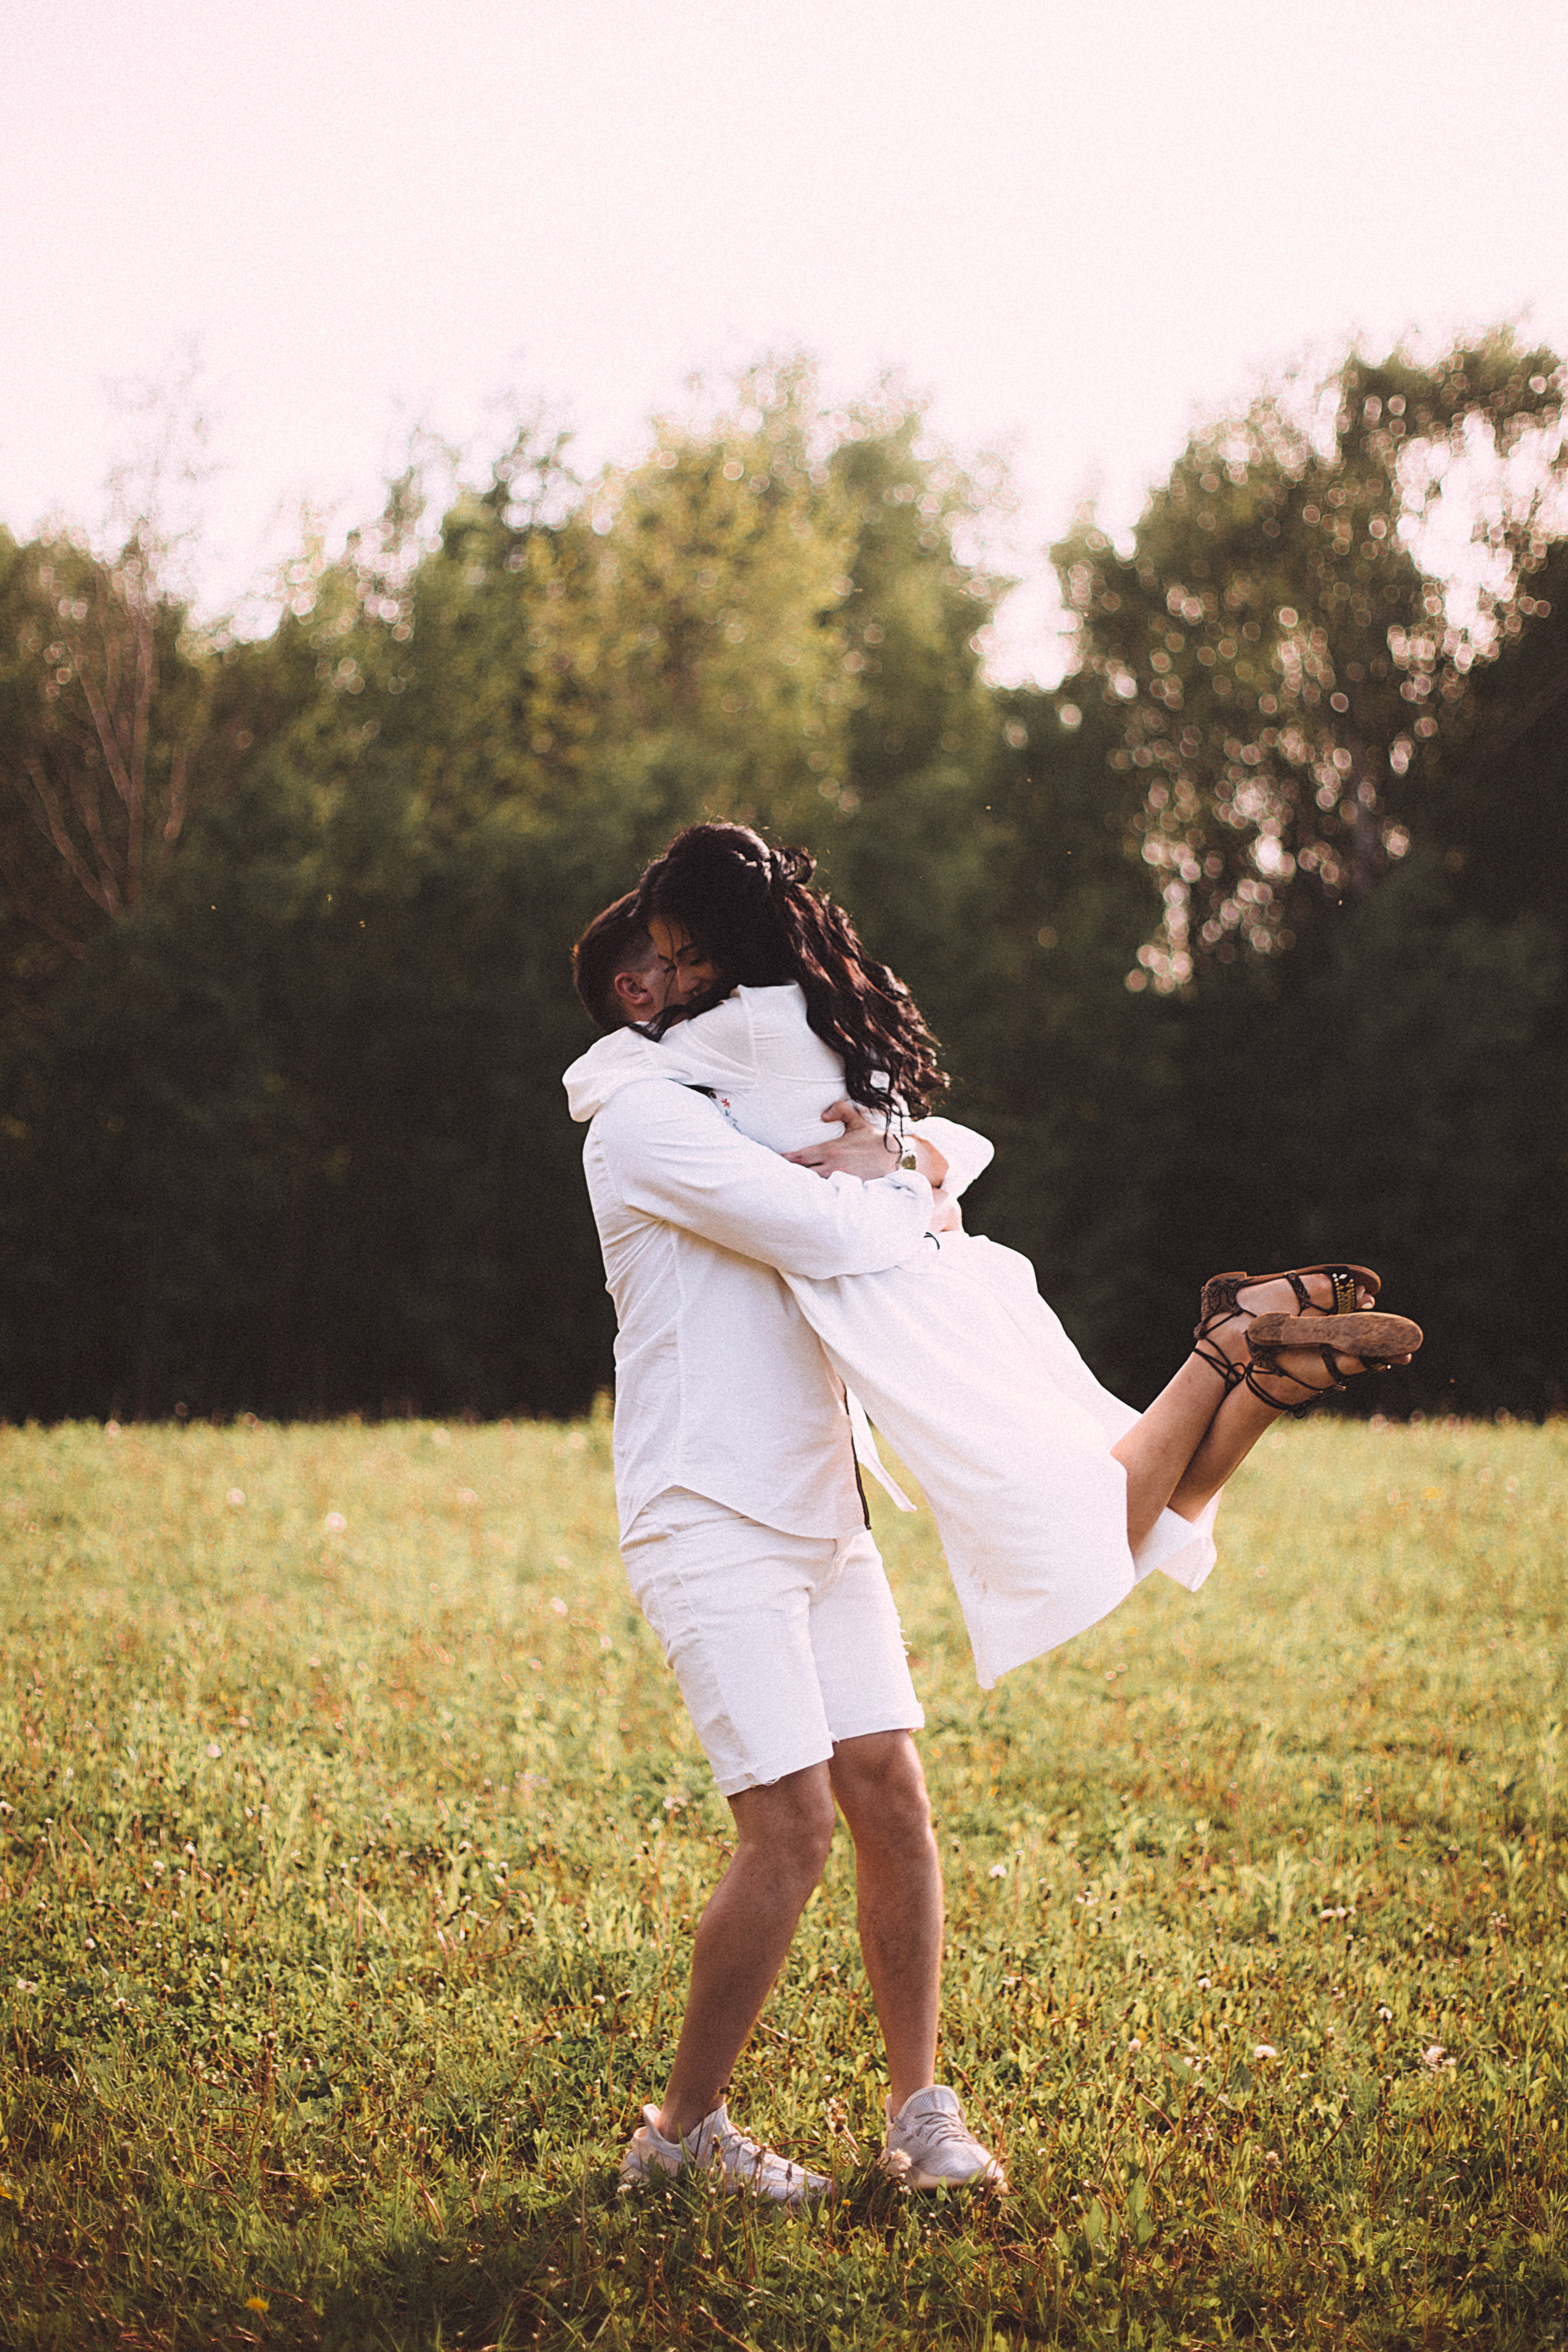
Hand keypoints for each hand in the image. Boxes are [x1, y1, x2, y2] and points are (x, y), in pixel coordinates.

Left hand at [783, 1100, 947, 1187]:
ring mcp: (839, 1181)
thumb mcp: (858, 1121)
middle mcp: (832, 1167)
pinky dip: (816, 1194)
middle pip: (802, 1174)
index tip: (774, 1161)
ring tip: (785, 1188)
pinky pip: (827, 1194)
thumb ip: (841, 1110)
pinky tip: (807, 1198)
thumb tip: (823, 1114)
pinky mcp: (848, 1190)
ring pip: (812, 1186)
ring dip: (800, 1186)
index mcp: (830, 1150)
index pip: (800, 1157)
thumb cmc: (874, 1139)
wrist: (896, 1158)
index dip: (785, 1160)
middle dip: (788, 1175)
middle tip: (772, 1176)